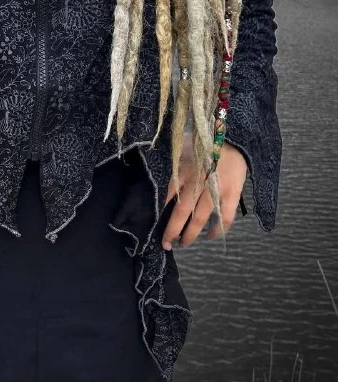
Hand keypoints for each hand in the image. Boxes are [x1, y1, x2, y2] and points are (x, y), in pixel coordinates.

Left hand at [161, 133, 246, 249]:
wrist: (234, 137)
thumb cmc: (203, 141)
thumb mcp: (180, 146)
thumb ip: (169, 160)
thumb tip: (148, 167)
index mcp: (182, 170)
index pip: (166, 196)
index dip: (159, 213)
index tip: (152, 226)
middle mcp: (196, 182)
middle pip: (180, 212)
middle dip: (172, 231)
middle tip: (166, 244)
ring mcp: (215, 189)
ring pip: (200, 218)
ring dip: (191, 234)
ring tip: (183, 243)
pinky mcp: (232, 193)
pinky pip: (225, 217)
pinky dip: (218, 230)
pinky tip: (210, 236)